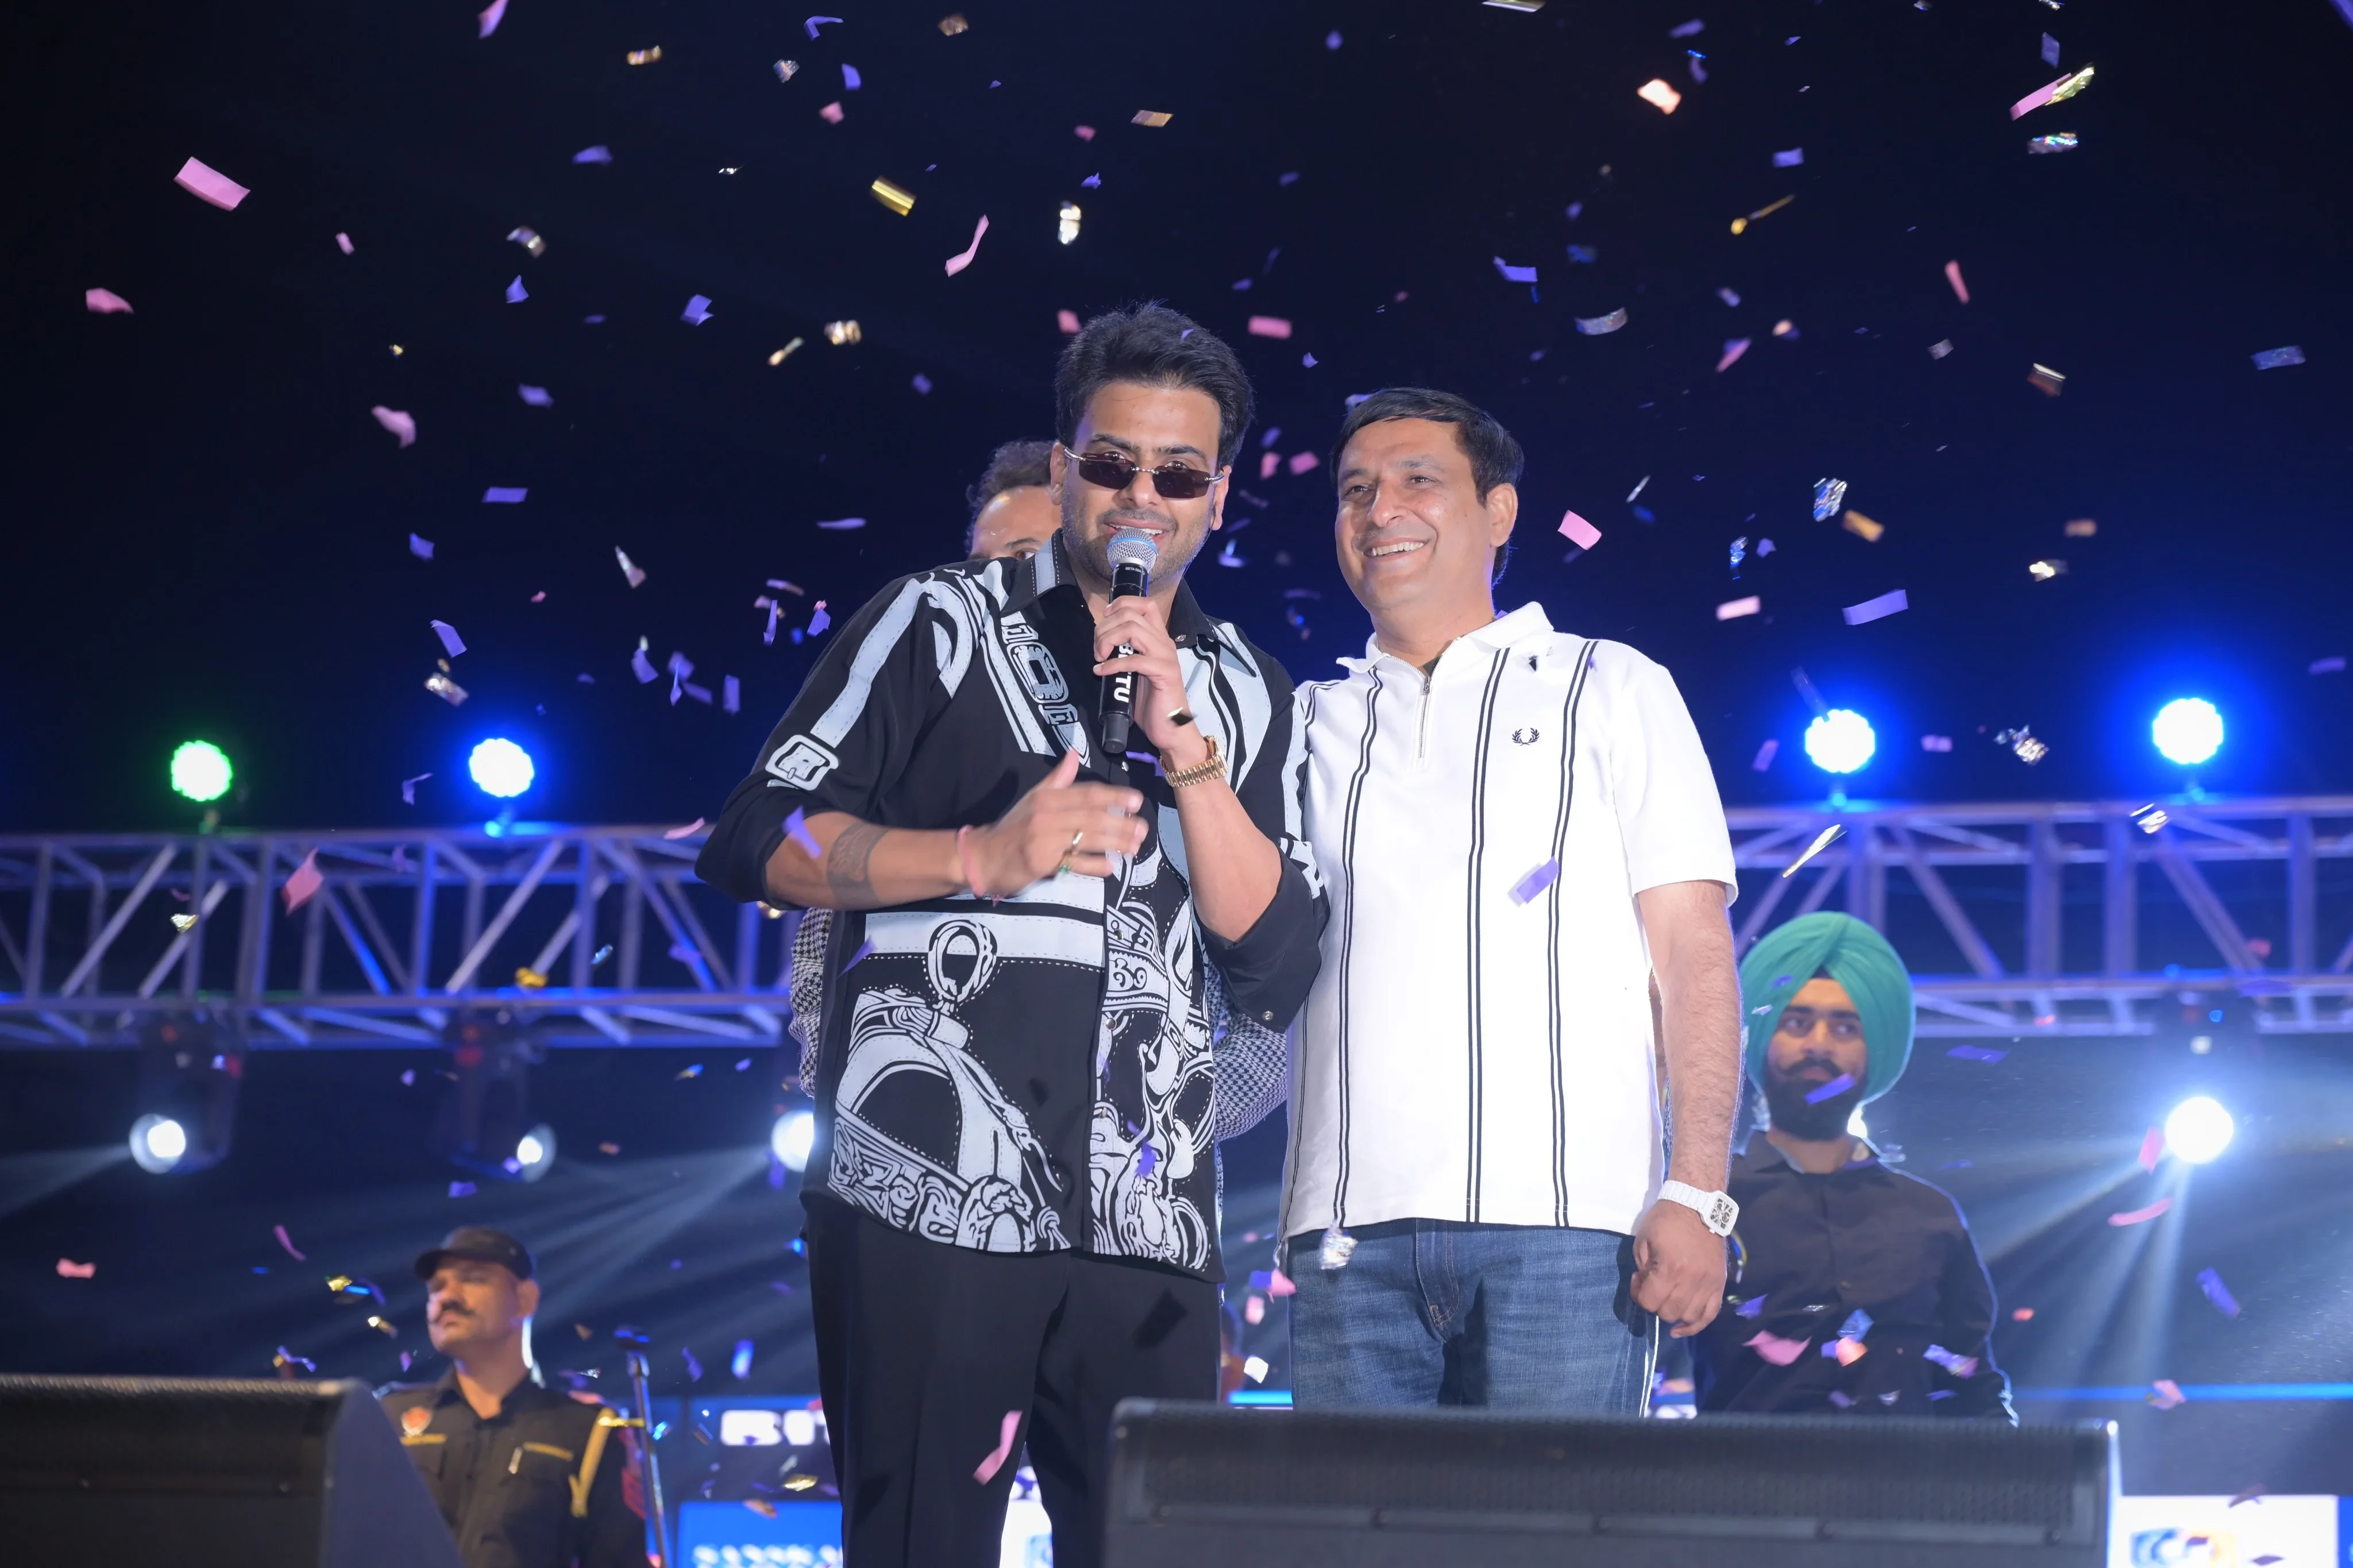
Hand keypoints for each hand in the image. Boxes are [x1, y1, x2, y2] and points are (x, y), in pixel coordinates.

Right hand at [969, 749, 1145, 892]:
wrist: (983, 856)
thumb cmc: (1013, 828)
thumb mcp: (1033, 798)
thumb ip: (1057, 779)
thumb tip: (1074, 754)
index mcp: (1047, 797)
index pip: (1087, 793)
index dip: (1114, 795)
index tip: (1137, 801)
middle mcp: (1047, 815)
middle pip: (1092, 816)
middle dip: (1121, 822)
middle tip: (1143, 829)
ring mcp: (1044, 839)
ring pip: (1087, 838)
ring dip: (1114, 843)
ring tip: (1134, 848)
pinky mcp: (1041, 862)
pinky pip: (1074, 863)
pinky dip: (1093, 865)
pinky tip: (1110, 867)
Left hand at [1091, 595, 1207, 767]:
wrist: (1172, 730)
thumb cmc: (1152, 703)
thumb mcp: (1135, 672)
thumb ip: (1125, 654)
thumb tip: (1101, 644)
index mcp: (1159, 639)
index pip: (1144, 604)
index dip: (1120, 605)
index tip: (1104, 621)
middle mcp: (1164, 642)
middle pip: (1131, 614)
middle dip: (1106, 627)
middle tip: (1097, 649)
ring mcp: (1166, 657)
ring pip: (1132, 629)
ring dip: (1108, 640)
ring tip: (1099, 658)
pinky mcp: (1165, 673)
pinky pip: (1134, 660)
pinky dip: (1112, 664)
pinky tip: (1102, 672)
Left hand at [1630, 1199, 1727, 1337]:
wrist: (1698, 1205)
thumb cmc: (1666, 1220)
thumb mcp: (1644, 1240)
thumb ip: (1642, 1268)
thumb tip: (1645, 1287)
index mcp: (1670, 1268)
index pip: (1649, 1301)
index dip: (1638, 1294)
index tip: (1638, 1279)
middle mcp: (1691, 1281)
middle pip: (1668, 1312)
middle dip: (1655, 1303)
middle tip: (1652, 1286)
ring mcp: (1709, 1284)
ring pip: (1688, 1316)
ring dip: (1673, 1312)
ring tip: (1667, 1298)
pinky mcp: (1720, 1284)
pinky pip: (1710, 1314)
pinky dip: (1696, 1325)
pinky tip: (1682, 1328)